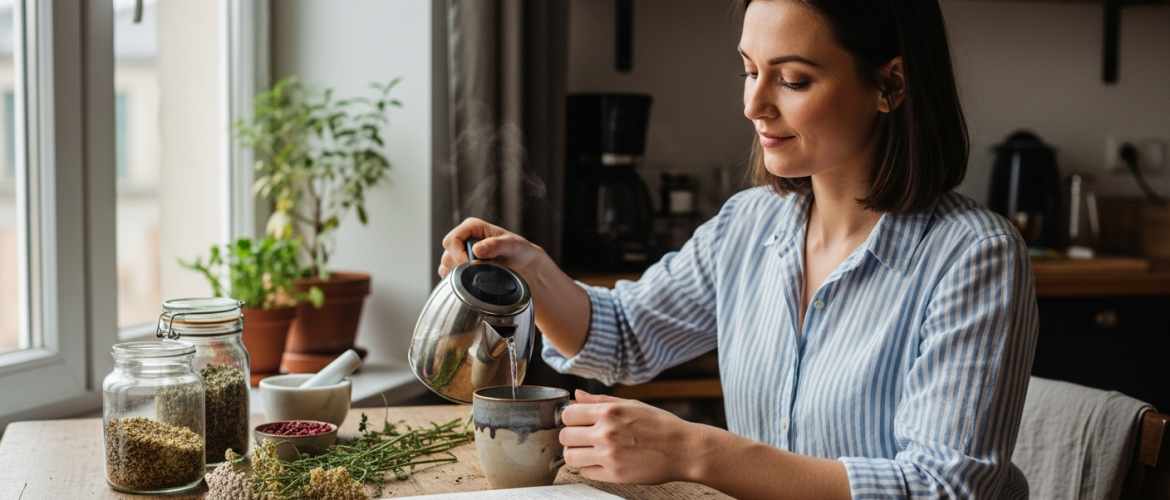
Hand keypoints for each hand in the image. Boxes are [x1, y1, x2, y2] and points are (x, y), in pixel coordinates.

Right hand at [438, 218, 548, 279]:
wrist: (523, 264)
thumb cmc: (518, 250)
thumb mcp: (512, 245)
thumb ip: (495, 245)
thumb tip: (477, 249)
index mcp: (472, 227)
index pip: (452, 240)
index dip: (458, 254)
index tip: (471, 266)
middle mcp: (463, 238)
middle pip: (447, 253)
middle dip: (460, 265)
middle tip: (478, 272)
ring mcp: (460, 252)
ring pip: (446, 264)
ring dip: (458, 273)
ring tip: (478, 275)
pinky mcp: (460, 265)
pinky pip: (448, 274)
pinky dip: (456, 280)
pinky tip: (470, 281)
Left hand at [559, 390, 703, 483]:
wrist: (684, 449)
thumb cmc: (661, 425)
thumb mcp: (631, 404)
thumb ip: (600, 400)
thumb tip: (577, 395)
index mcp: (609, 412)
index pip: (567, 415)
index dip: (570, 418)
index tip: (576, 422)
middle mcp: (606, 433)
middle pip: (564, 436)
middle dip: (571, 437)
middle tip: (582, 438)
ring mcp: (609, 456)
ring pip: (570, 457)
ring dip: (576, 454)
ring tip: (589, 451)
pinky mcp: (615, 475)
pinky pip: (585, 473)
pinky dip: (589, 467)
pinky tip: (600, 461)